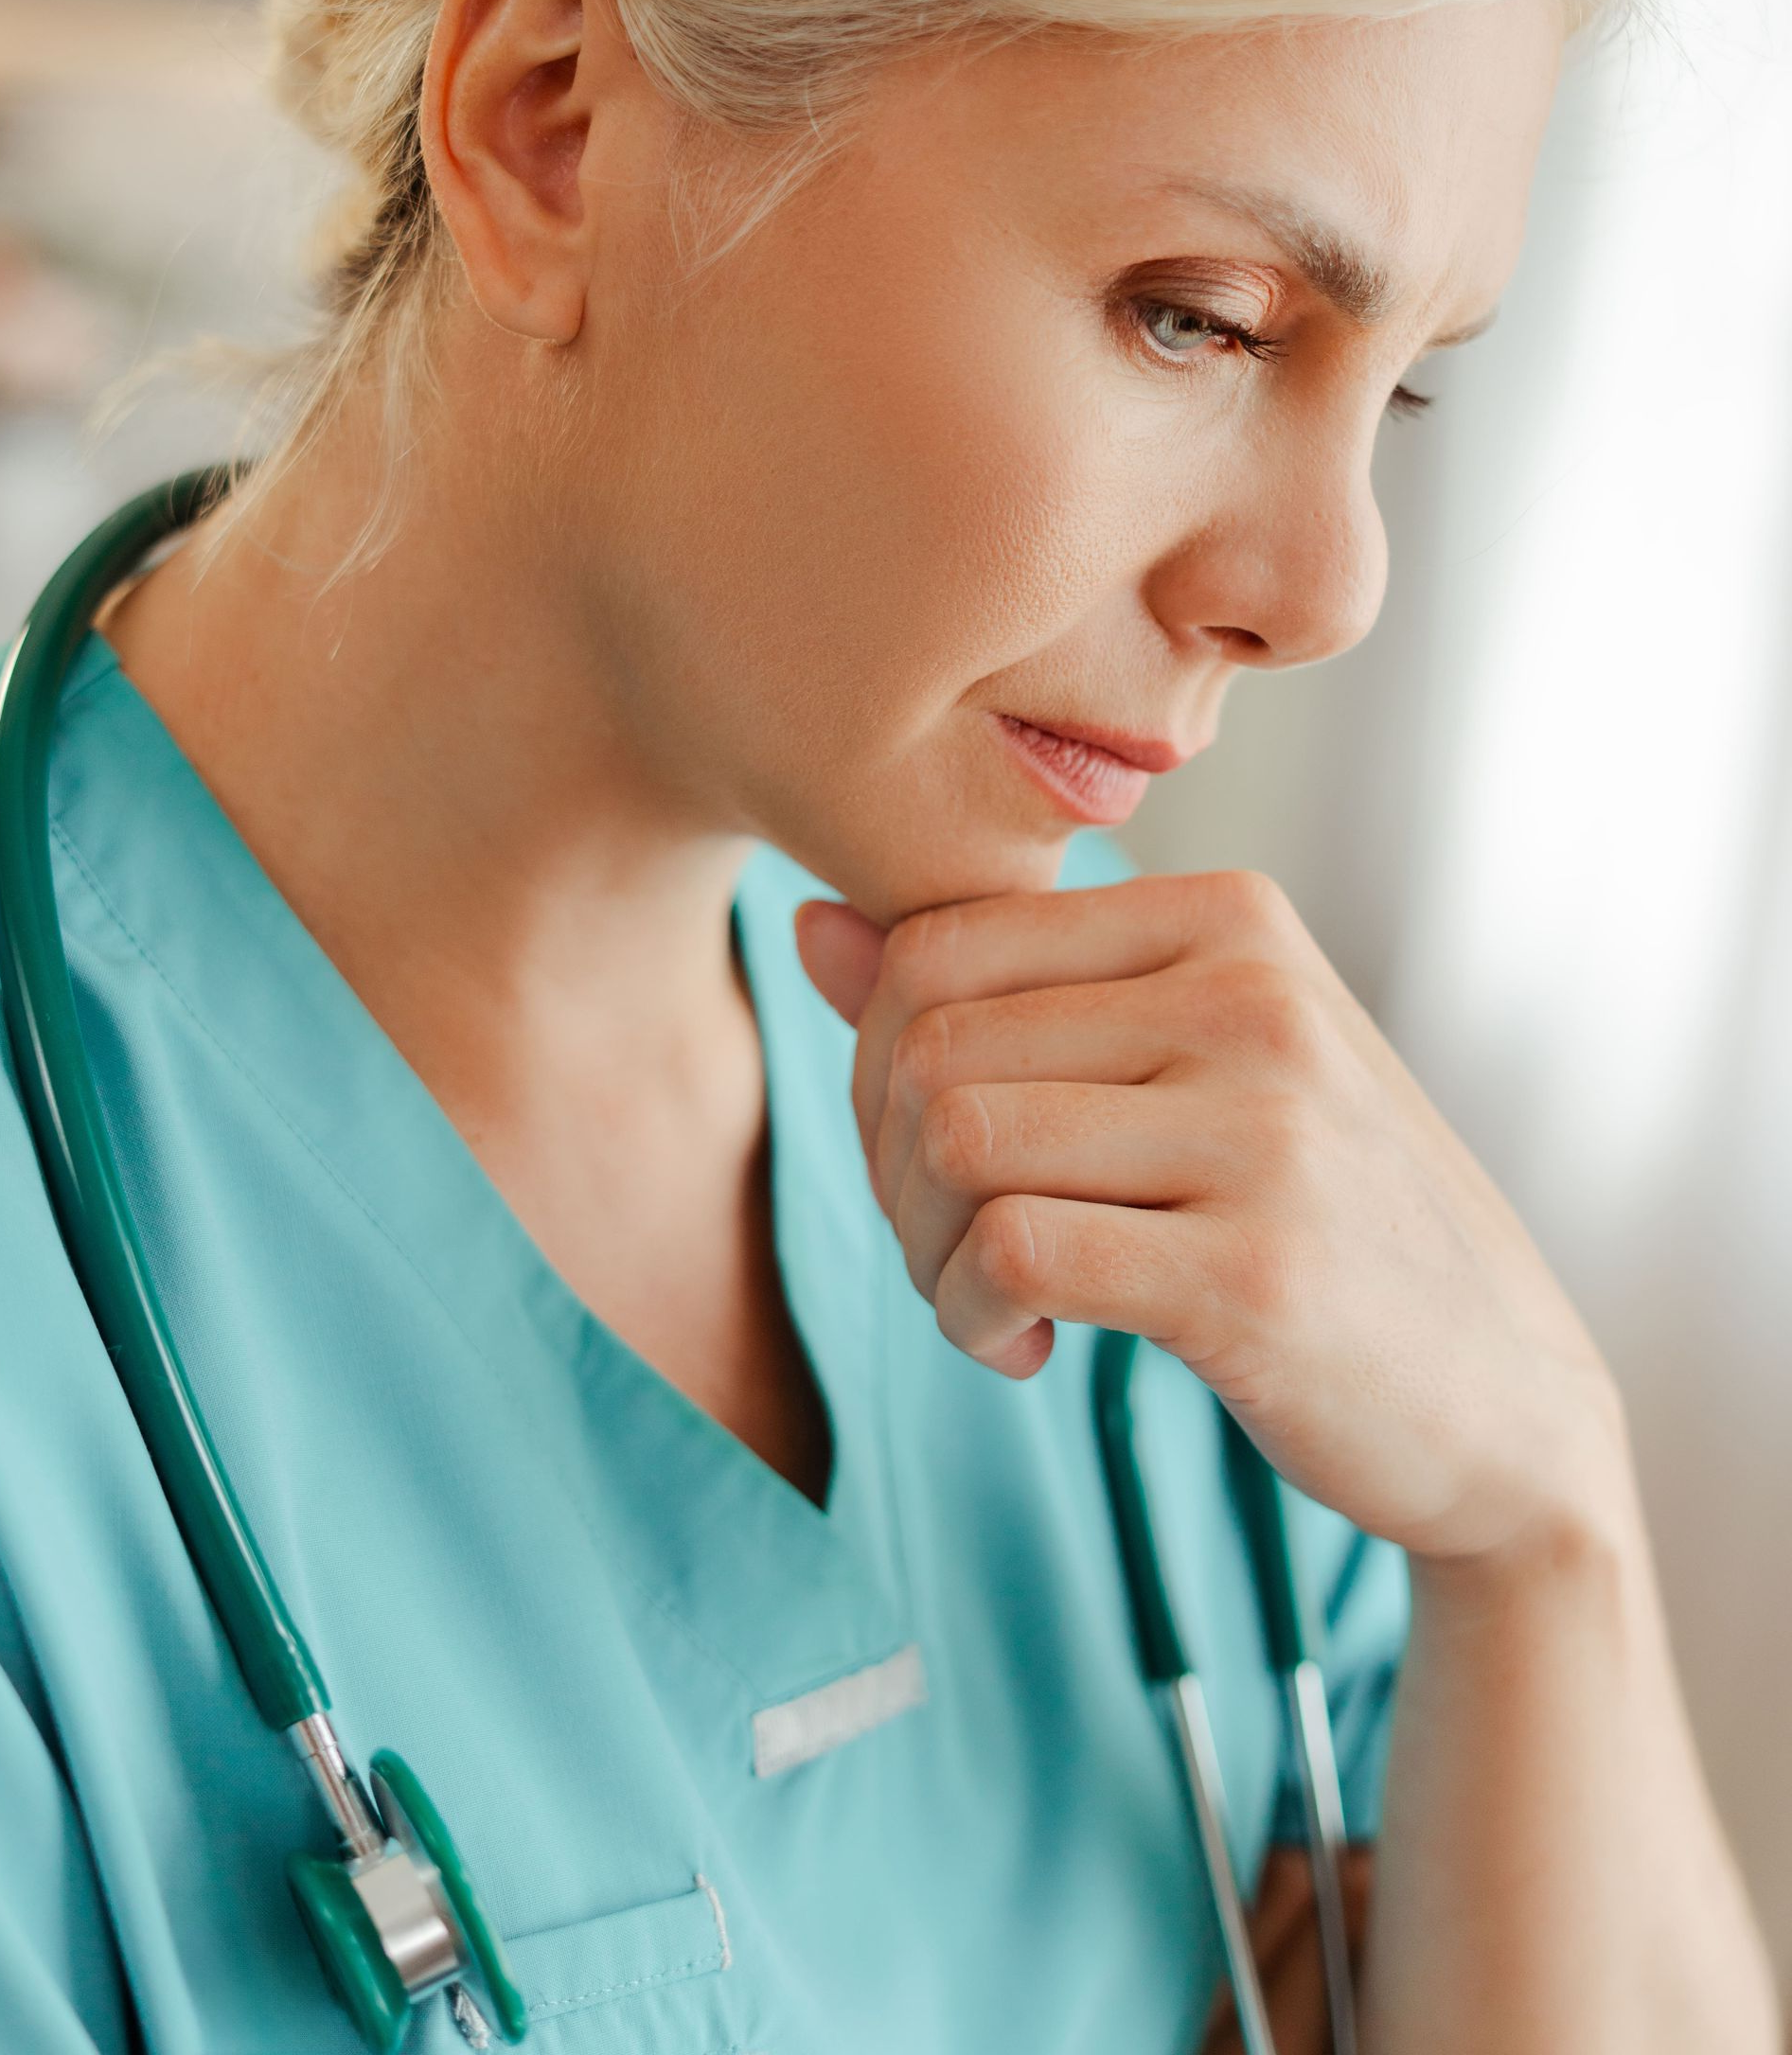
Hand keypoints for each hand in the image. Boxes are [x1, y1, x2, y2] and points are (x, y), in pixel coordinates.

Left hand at [794, 871, 1626, 1567]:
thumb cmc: (1315, 1217)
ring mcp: (1266, 1127)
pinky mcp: (1256, 1269)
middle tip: (953, 1251)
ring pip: (955, 1139)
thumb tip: (810, 925)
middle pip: (927, 1043)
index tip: (933, 1160)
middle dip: (890, 1169)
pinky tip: (1030, 1350)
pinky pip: (1011, 1253)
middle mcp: (1251, 992)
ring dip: (924, 1252)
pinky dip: (972, 1316)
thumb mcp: (1179, 1069)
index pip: (936, 940)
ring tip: (990, 1305)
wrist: (1504, 1401)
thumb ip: (998, 994)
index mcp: (1228, 913)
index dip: (876, 1064)